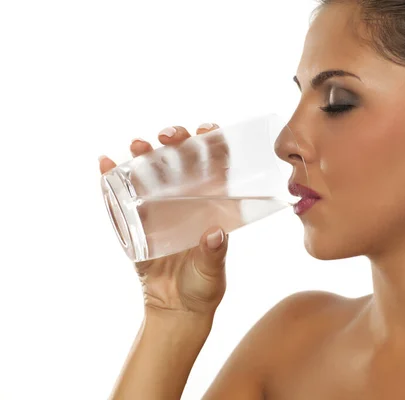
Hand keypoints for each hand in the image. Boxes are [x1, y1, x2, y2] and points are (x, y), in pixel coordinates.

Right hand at [99, 124, 232, 317]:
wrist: (174, 309)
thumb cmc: (201, 288)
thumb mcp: (211, 272)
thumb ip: (213, 255)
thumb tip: (216, 234)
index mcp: (212, 205)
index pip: (216, 165)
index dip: (213, 143)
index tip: (207, 130)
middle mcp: (188, 199)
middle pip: (183, 159)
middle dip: (177, 139)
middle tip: (168, 136)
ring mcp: (160, 207)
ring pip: (152, 170)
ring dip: (144, 152)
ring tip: (138, 145)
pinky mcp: (136, 220)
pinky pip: (122, 194)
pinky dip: (111, 176)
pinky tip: (104, 162)